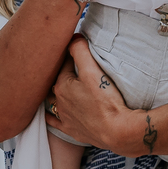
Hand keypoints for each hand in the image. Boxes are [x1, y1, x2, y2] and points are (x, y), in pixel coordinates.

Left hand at [45, 37, 139, 151]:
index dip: (73, 57)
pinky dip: (51, 116)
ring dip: (56, 93)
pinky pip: (54, 122)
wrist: (117, 131)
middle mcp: (59, 101)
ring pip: (53, 101)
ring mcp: (64, 117)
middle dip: (62, 74)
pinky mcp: (71, 130)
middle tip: (72, 68)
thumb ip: (80, 50)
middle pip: (57, 82)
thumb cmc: (106, 101)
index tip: (80, 53)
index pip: (64, 65)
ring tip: (61, 87)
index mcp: (62, 85)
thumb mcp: (93, 70)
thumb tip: (73, 38)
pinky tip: (50, 113)